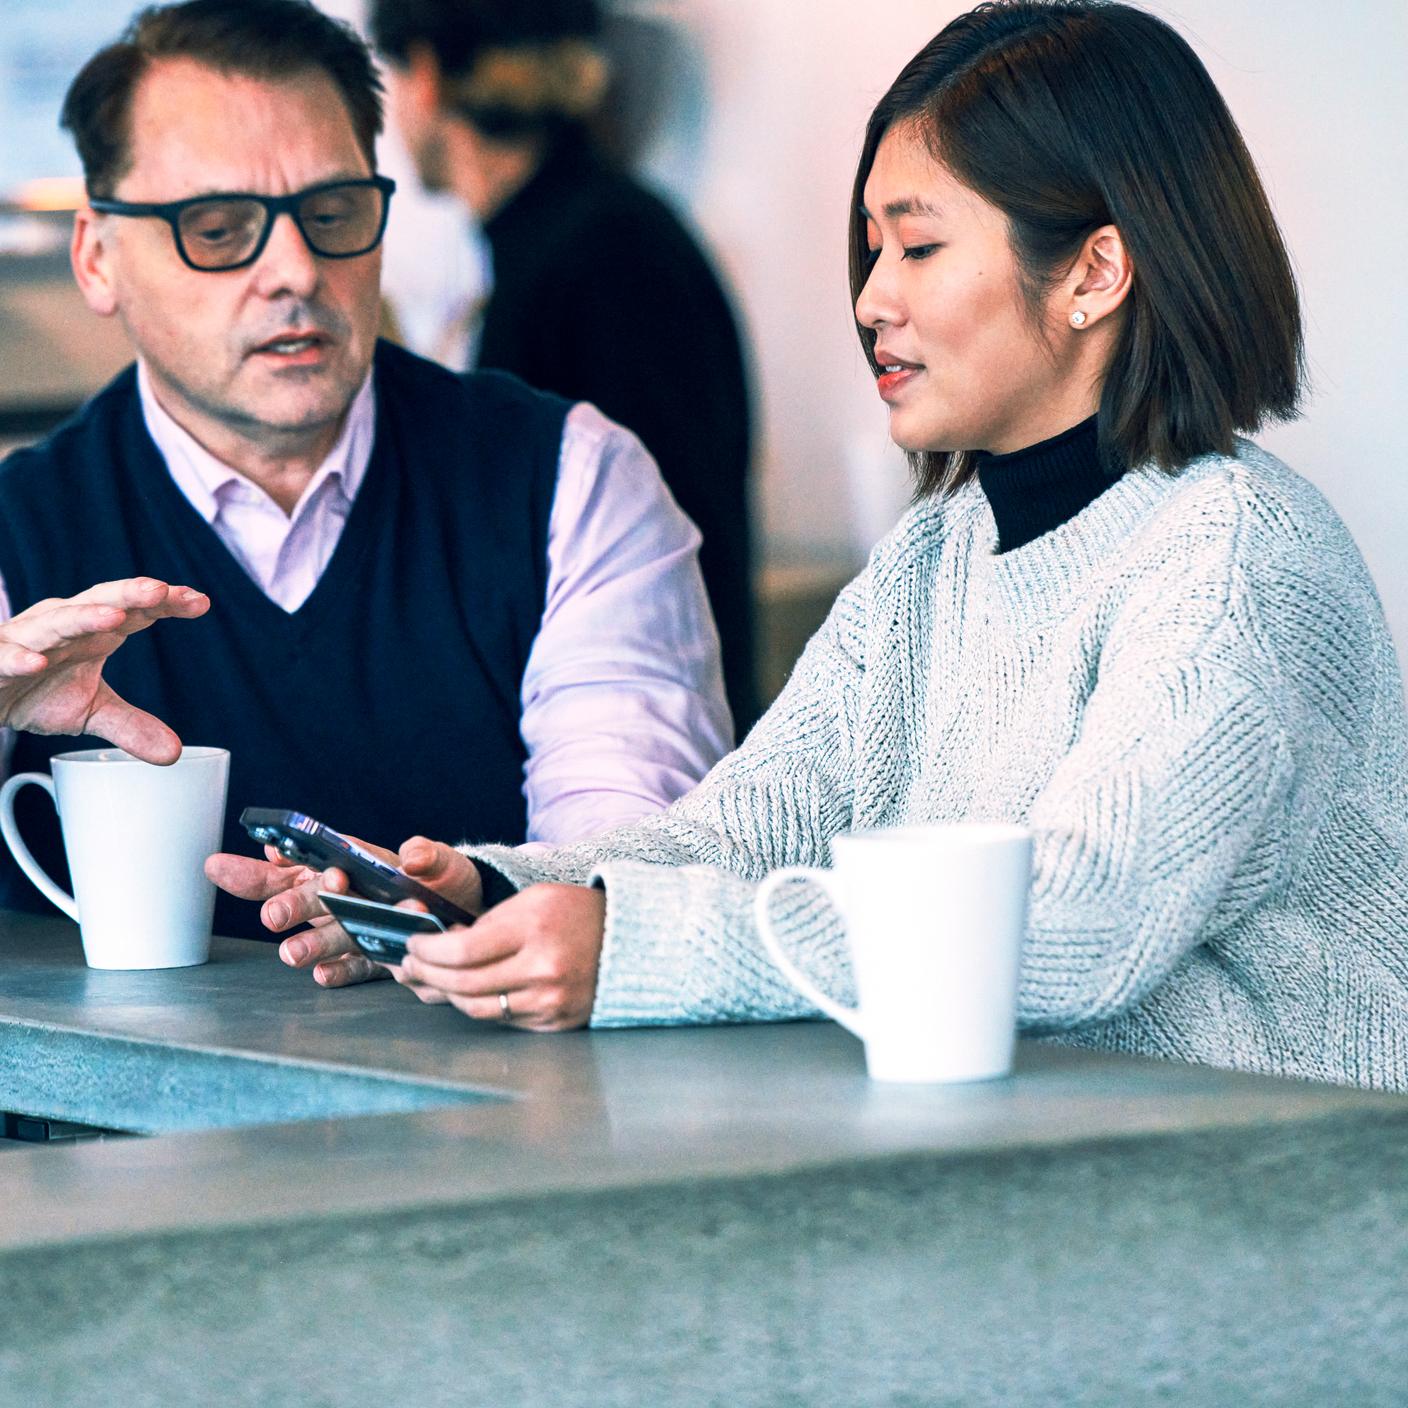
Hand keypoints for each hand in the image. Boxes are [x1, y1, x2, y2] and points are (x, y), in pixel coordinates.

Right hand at [0, 577, 209, 762]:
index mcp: (90, 632)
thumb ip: (131, 725)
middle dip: (129, 594)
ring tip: (114, 617)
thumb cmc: (36, 690)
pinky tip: (36, 663)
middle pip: (99, 603)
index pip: (133, 611)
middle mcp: (60, 625)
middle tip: (160, 590)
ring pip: (55, 622)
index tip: (200, 601)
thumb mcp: (90, 710)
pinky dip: (19, 658)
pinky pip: (5, 657)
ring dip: (84, 617)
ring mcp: (26, 639)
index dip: (165, 603)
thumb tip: (174, 753)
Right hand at [204, 835, 483, 990]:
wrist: (468, 914)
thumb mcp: (441, 859)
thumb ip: (427, 854)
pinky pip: (354, 966)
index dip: (291, 858)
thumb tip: (413, 857)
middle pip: (311, 898)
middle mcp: (349, 897)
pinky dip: (339, 971)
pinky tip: (323, 975)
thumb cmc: (446, 878)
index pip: (312, 858)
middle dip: (292, 905)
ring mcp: (359, 930)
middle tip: (273, 915)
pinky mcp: (376, 957)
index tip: (278, 856)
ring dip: (309, 944)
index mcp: (354, 865)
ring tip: (291, 953)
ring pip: (328, 935)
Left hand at [398, 882, 605, 1030]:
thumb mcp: (535, 899)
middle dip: (427, 974)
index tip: (412, 944)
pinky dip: (478, 1006)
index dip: (428, 951)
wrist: (632, 942)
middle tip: (410, 965)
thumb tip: (442, 945)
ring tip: (431, 979)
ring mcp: (550, 1000)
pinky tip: (465, 992)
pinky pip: (502, 1020)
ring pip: (477, 1009)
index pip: (463, 951)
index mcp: (536, 928)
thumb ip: (489, 922)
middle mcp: (543, 969)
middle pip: (464, 984)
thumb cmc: (578, 914)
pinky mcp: (555, 1022)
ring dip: (446, 994)